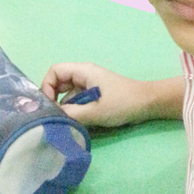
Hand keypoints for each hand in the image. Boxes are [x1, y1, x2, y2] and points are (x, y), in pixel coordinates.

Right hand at [41, 63, 183, 126]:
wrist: (146, 104)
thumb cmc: (122, 103)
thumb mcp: (95, 111)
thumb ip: (71, 114)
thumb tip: (50, 118)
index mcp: (84, 71)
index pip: (55, 71)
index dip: (46, 86)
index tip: (48, 106)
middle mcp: (84, 75)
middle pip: (58, 82)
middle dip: (52, 99)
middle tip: (52, 117)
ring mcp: (90, 85)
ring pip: (67, 94)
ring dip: (63, 107)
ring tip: (63, 123)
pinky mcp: (95, 95)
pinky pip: (76, 100)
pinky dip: (73, 110)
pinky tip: (75, 123)